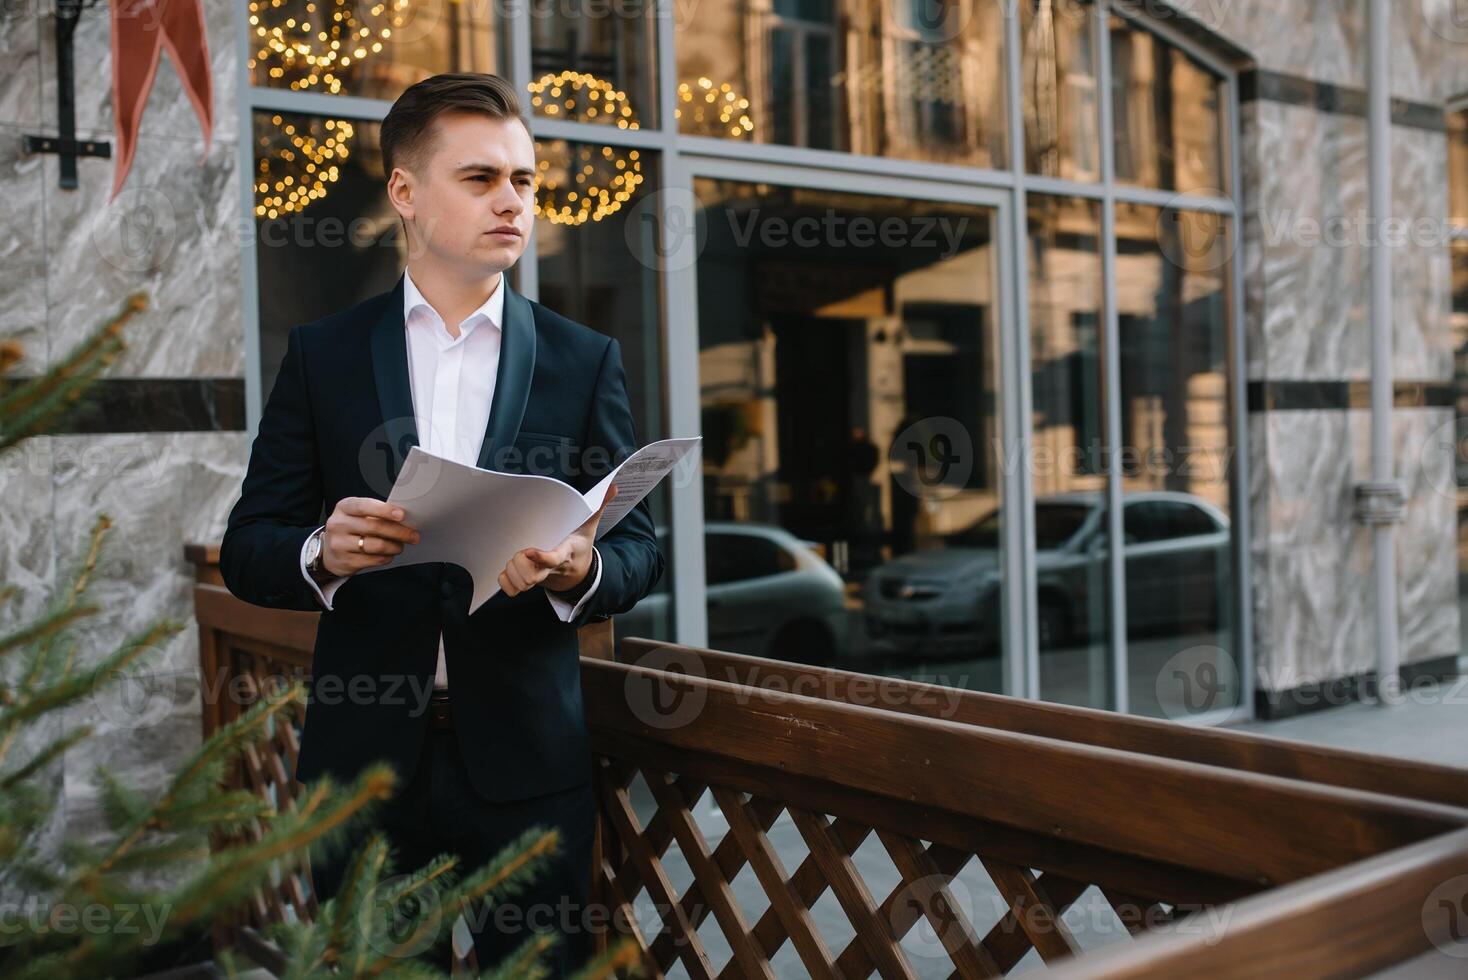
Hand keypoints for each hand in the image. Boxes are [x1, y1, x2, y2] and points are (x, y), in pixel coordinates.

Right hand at [319, 497, 419, 576]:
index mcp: (344, 507)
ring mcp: (339, 544)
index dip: (384, 510)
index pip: (364, 506)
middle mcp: (338, 524)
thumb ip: (375, 514)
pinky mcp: (345, 561)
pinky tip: (389, 555)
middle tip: (413, 535)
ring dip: (394, 546)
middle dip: (399, 532)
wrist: (328, 551)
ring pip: (376, 545)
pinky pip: (373, 560)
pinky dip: (386, 557)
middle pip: (375, 527)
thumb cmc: (350, 529)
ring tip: (400, 546)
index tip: (402, 515)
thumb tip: (404, 519)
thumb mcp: (357, 515)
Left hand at [498, 484, 617, 596]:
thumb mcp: (590, 527)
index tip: (529, 551)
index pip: (553, 559)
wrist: (577, 574)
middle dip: (521, 565)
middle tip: (521, 552)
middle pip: (532, 575)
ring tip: (516, 559)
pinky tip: (510, 570)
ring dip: (513, 570)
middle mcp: (551, 568)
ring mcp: (539, 578)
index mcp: (564, 552)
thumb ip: (598, 506)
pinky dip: (506, 581)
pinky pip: (511, 587)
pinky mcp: (529, 583)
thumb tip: (613, 486)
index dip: (541, 558)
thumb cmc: (579, 546)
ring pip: (519, 581)